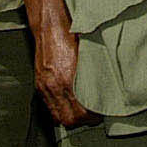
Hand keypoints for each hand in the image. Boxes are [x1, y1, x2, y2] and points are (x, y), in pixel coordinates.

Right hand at [33, 13, 100, 128]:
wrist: (50, 24)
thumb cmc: (72, 35)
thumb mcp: (88, 54)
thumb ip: (94, 74)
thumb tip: (107, 90)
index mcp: (67, 80)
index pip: (80, 113)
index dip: (92, 117)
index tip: (101, 114)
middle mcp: (54, 87)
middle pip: (68, 120)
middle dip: (81, 122)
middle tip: (93, 115)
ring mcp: (44, 87)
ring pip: (57, 117)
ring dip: (70, 118)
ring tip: (81, 112)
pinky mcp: (39, 85)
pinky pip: (49, 107)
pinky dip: (59, 110)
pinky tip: (69, 103)